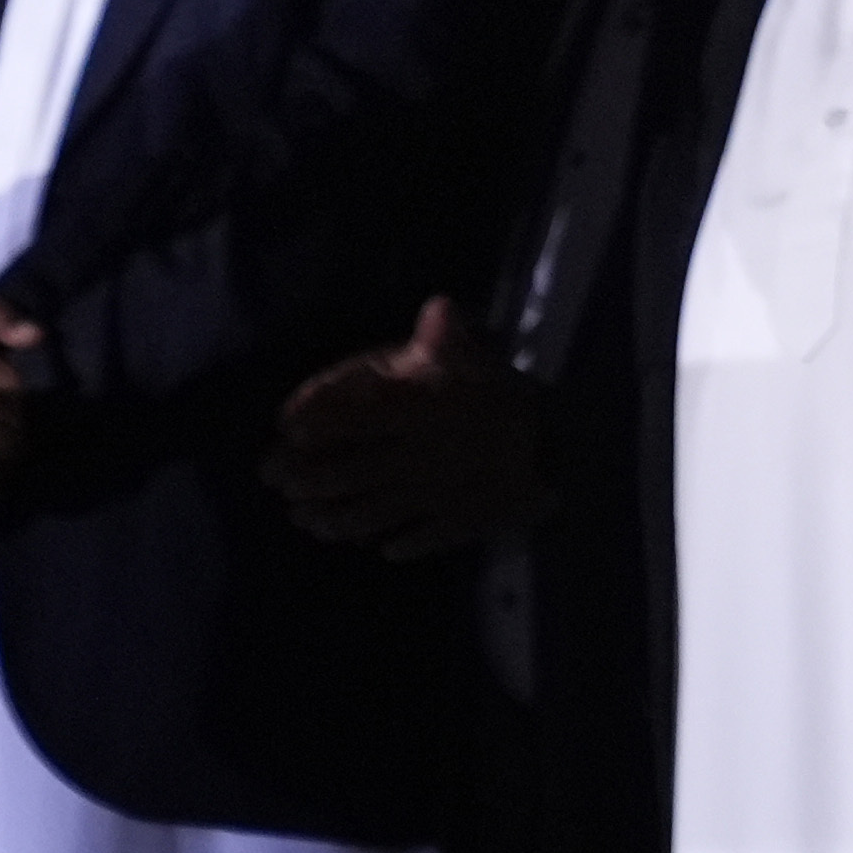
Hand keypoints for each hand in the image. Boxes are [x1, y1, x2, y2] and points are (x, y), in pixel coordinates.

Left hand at [267, 299, 543, 556]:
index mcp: (414, 415)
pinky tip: (382, 547)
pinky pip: (418, 540)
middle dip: (303, 480)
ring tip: (307, 520)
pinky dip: (395, 545)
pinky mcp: (459, 524)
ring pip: (369, 515)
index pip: (347, 421)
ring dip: (332, 520)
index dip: (310, 427)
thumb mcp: (487, 357)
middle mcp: (412, 460)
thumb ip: (452, 338)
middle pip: (345, 475)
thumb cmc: (517, 397)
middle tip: (278, 481)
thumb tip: (437, 305)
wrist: (574, 450)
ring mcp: (432, 498)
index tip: (283, 432)